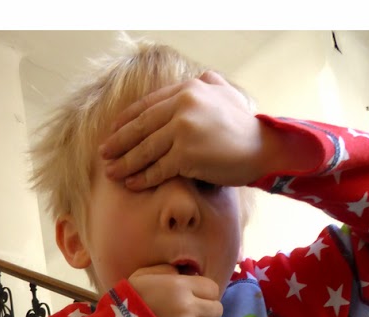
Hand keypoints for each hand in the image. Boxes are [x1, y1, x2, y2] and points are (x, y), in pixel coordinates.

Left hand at [99, 71, 315, 189]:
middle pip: (141, 127)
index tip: (112, 131)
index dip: (126, 120)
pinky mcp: (187, 154)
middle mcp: (183, 105)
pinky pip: (157, 168)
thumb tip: (194, 80)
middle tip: (103, 154)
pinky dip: (142, 178)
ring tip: (111, 173)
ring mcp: (184, 130)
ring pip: (145, 149)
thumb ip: (206, 84)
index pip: (147, 105)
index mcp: (188, 90)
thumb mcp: (225, 93)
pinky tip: (132, 184)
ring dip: (125, 163)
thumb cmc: (244, 125)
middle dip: (118, 143)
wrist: (265, 147)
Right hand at [127, 264, 223, 316]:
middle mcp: (188, 308)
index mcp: (180, 286)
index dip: (205, 290)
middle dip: (208, 308)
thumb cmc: (129, 298)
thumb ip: (169, 270)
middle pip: (217, 309)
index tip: (195, 293)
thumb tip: (188, 274)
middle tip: (195, 309)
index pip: (213, 288)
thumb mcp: (146, 274)